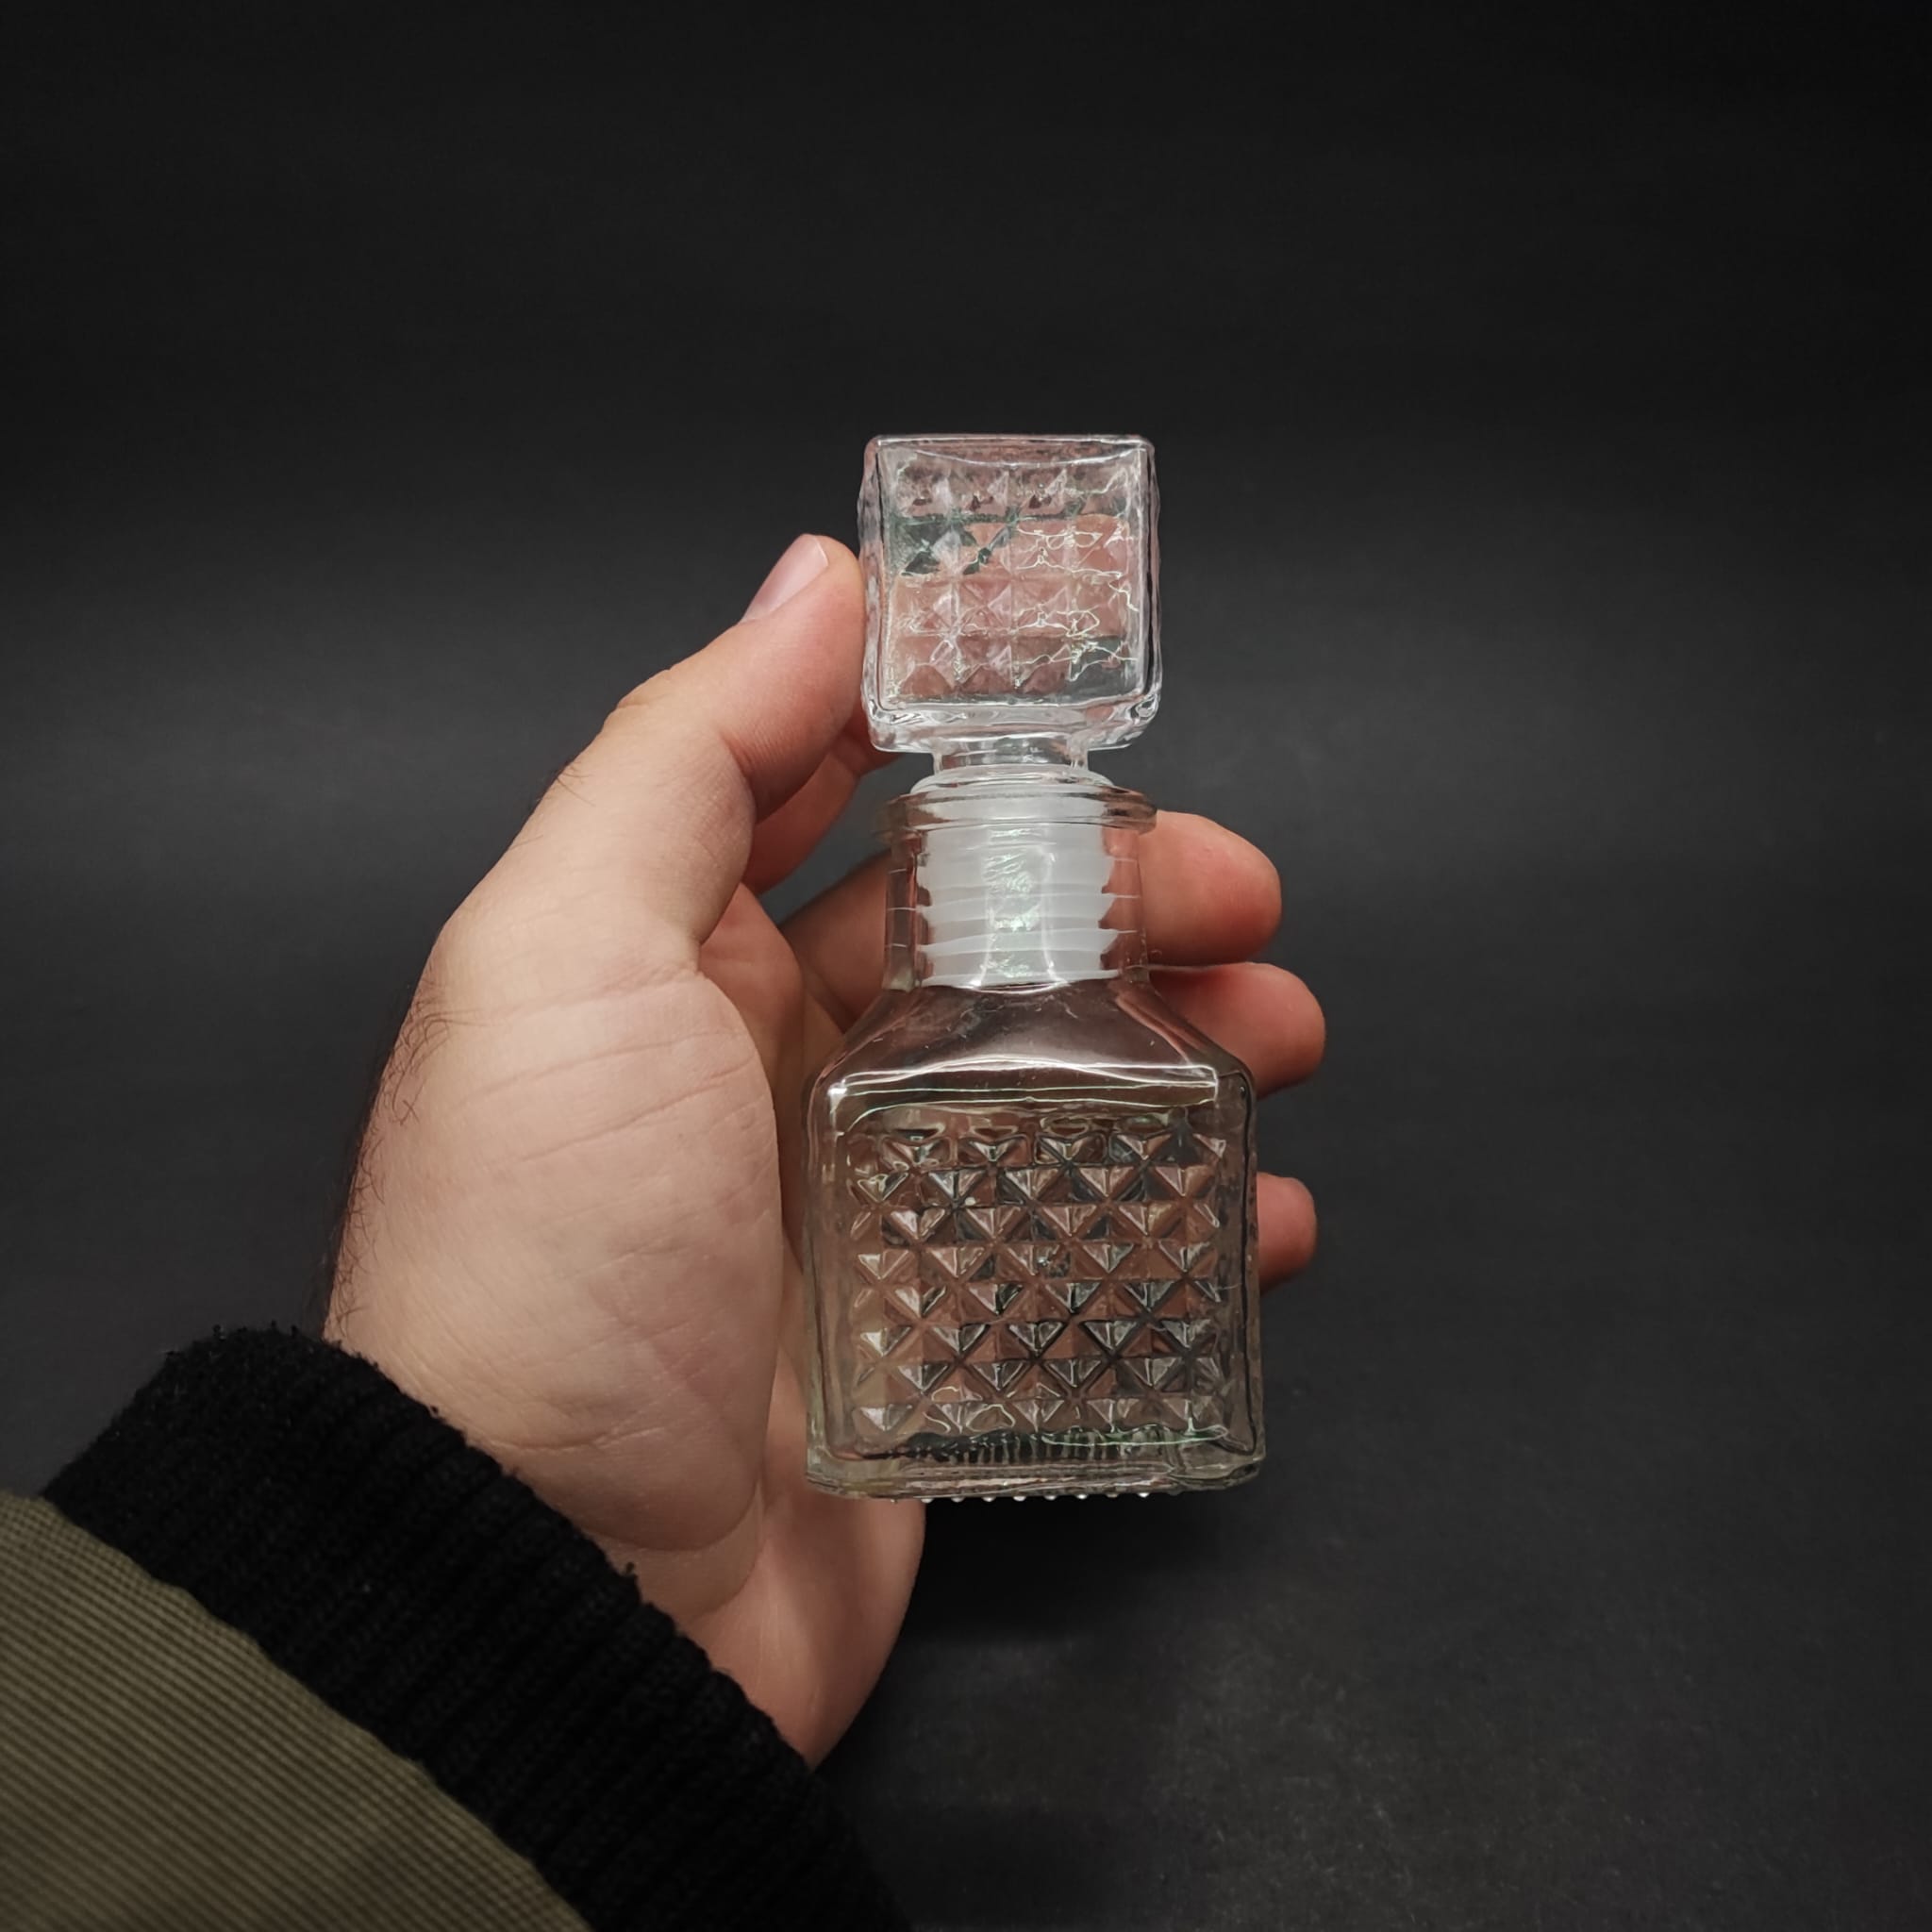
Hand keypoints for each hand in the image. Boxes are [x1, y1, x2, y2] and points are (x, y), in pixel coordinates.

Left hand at [325, 535, 1323, 1761]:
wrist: (553, 1594)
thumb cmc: (544, 1259)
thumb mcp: (566, 956)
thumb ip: (686, 756)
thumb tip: (811, 580)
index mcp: (676, 952)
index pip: (839, 780)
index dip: (965, 706)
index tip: (1097, 656)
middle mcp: (766, 1062)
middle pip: (983, 925)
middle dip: (1122, 885)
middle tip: (1243, 895)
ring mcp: (860, 1201)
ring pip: (1056, 1071)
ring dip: (1184, 1036)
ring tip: (1286, 1036)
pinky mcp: (932, 1334)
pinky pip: (1083, 1244)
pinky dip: (1184, 1219)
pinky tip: (1263, 1213)